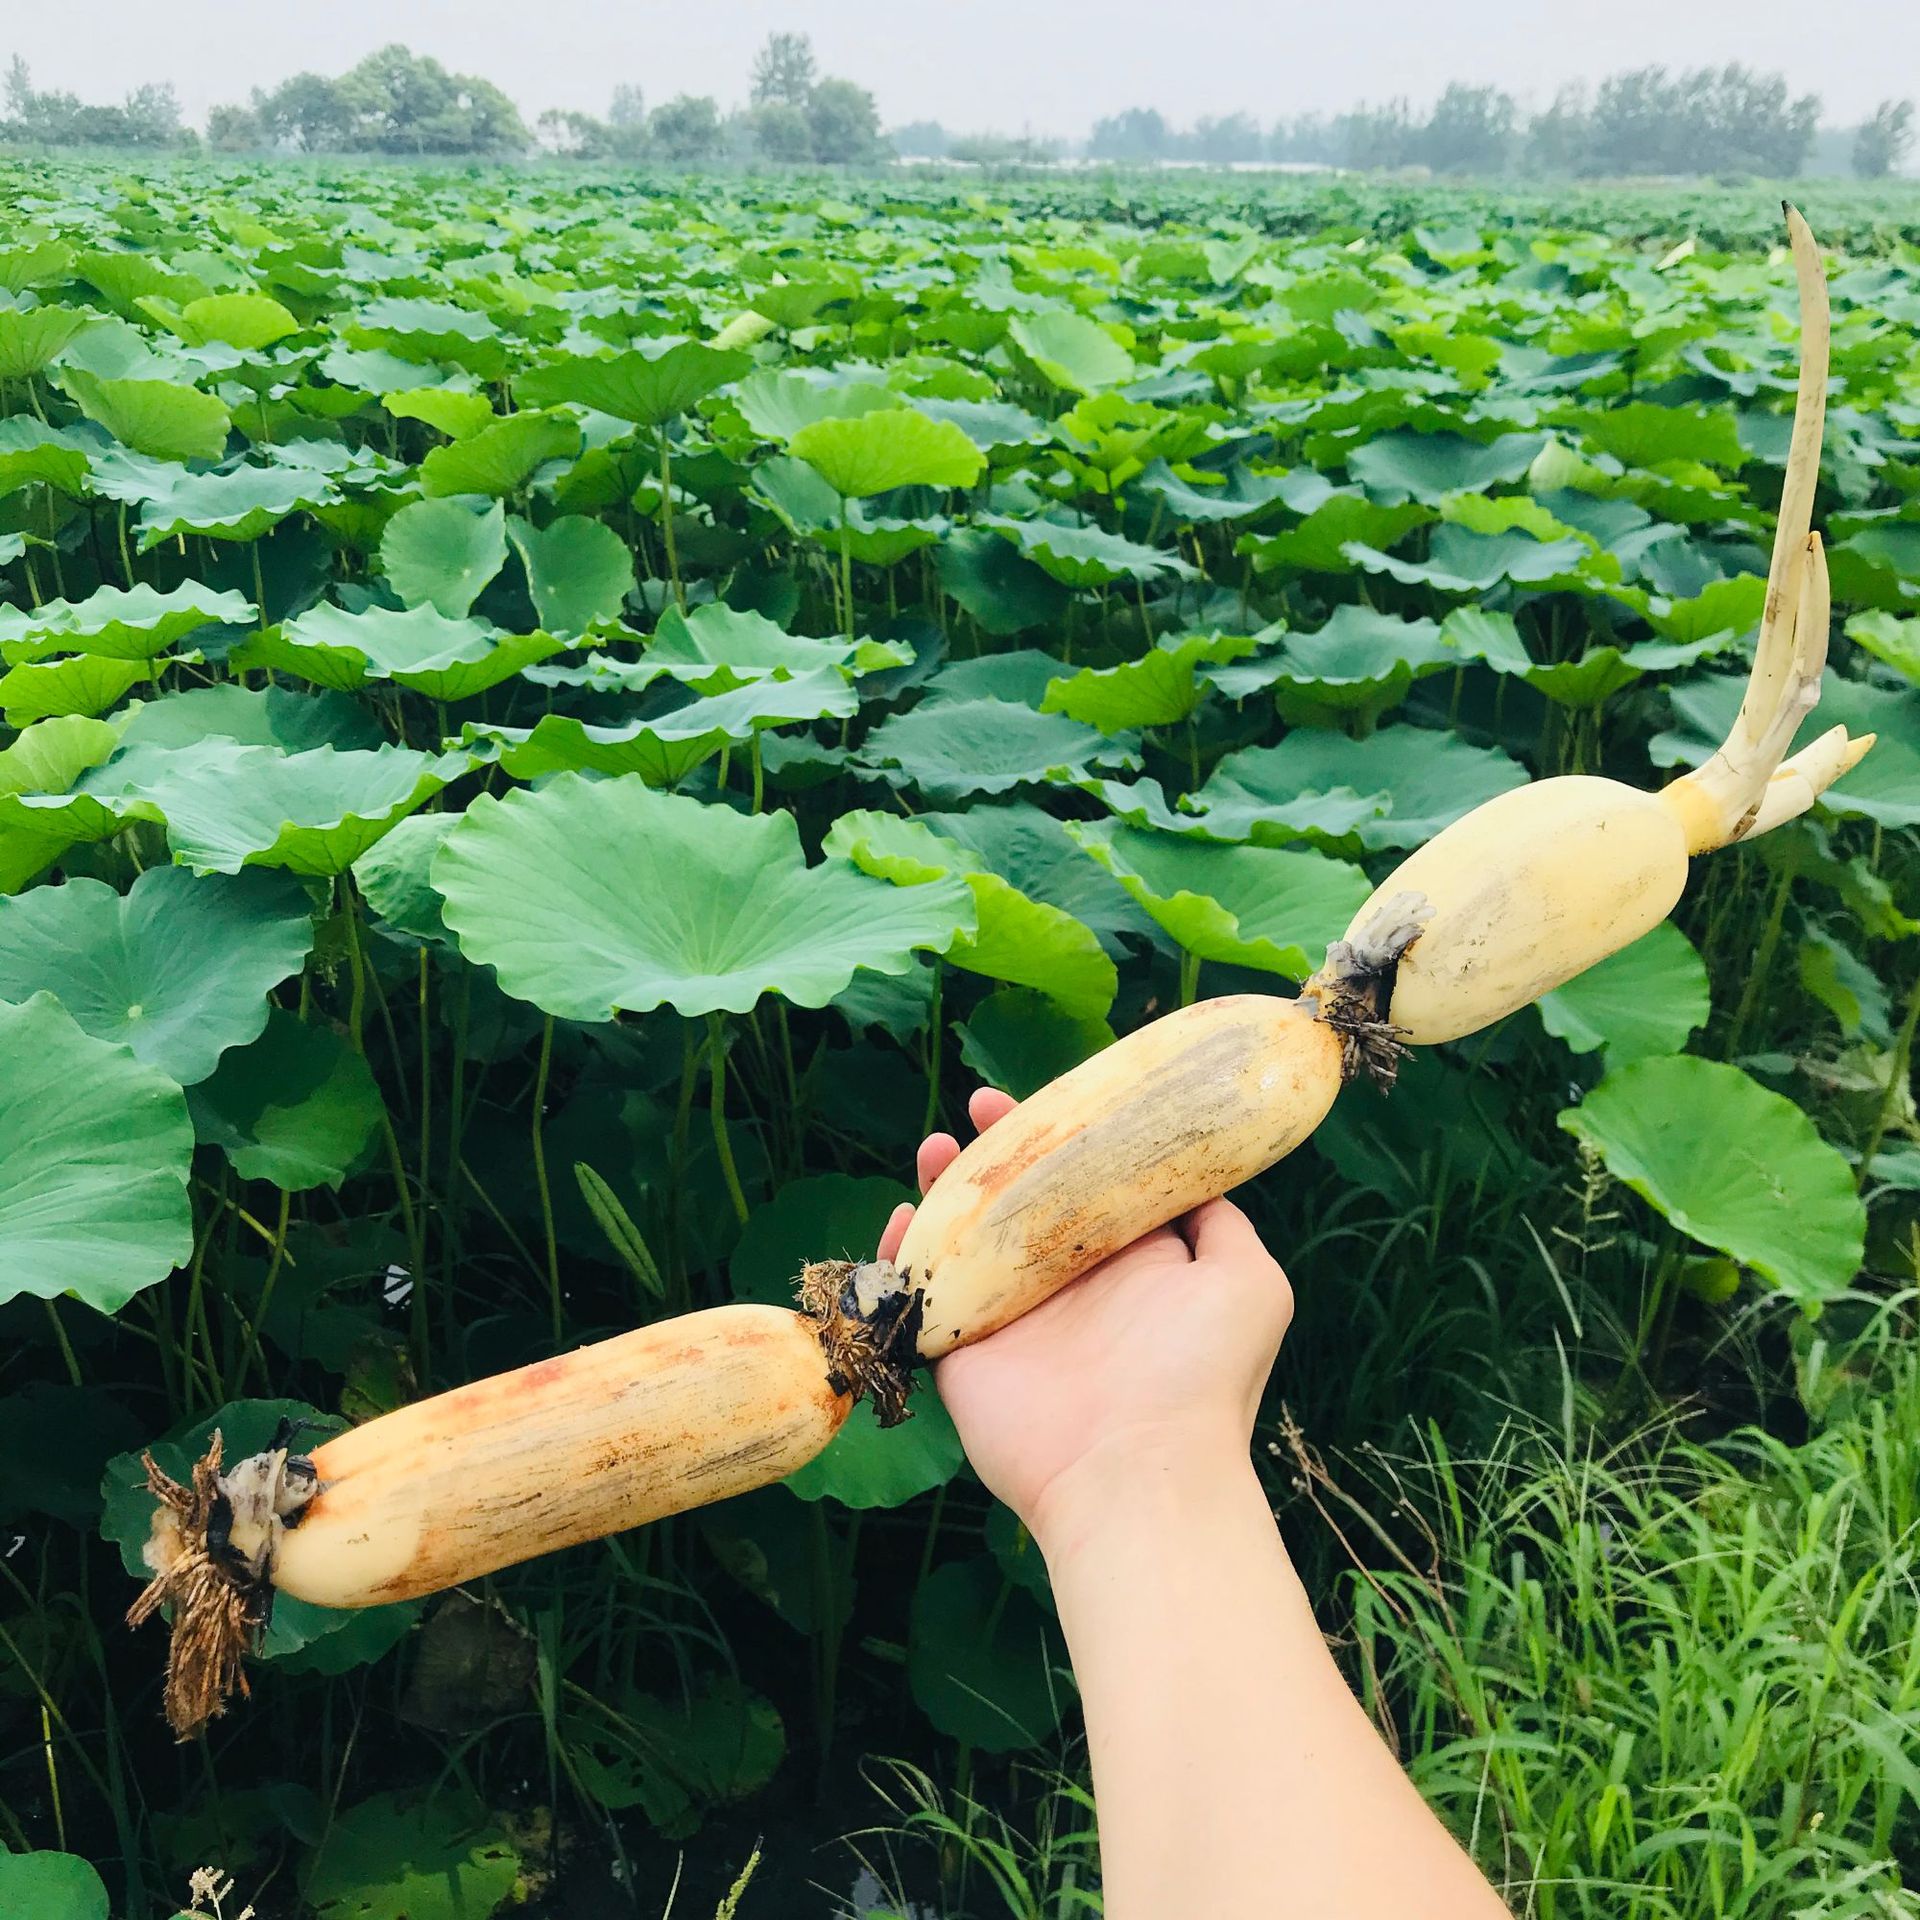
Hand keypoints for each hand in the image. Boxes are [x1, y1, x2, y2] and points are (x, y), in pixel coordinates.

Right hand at [877, 1087, 1294, 1544]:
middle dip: (998, 1148)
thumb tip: (1203, 1177)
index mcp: (1130, 1261)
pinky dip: (901, 1254)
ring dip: (946, 1187)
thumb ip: (1221, 1223)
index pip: (1089, 1180)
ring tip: (936, 1149)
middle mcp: (1068, 1282)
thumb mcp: (1248, 1281)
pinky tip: (901, 1218)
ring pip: (965, 1235)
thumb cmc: (1200, 1375)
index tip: (1043, 1097)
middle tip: (980, 1109)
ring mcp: (1012, 1316)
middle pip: (1020, 1198)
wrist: (1137, 1472)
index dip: (1064, 1134)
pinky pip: (920, 1294)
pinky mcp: (962, 1351)